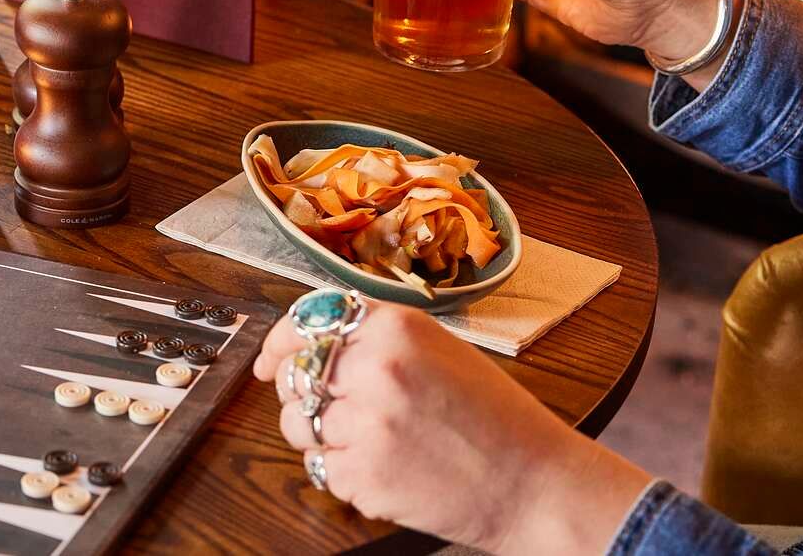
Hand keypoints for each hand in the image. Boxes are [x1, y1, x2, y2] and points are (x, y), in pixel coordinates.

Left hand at [254, 301, 649, 552]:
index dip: (279, 341)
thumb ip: (375, 337)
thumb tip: (307, 340)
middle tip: (330, 409)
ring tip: (367, 442)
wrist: (535, 482)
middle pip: (295, 375)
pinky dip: (343, 473)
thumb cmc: (493, 416)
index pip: (306, 320)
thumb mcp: (437, 348)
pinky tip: (386, 468)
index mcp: (394, 328)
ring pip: (298, 426)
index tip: (267, 360)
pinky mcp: (364, 477)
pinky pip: (322, 469)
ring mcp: (367, 425)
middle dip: (300, 394)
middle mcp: (375, 369)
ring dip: (317, 436)